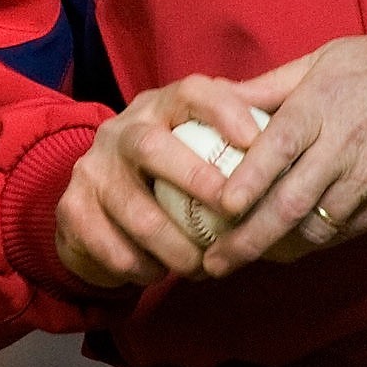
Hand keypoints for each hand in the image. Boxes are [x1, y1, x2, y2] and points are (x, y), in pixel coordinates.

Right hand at [56, 75, 267, 290]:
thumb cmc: (169, 174)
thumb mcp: (197, 148)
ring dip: (169, 242)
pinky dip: (137, 264)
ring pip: (130, 205)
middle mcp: (121, 130)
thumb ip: (237, 143)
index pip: (192, 92)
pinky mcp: (71, 208)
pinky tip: (157, 274)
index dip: (224, 111)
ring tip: (200, 265)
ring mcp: (91, 168)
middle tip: (230, 209)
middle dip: (192, 177)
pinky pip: (106, 242)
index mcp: (159, 107)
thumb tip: (295, 149)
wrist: (96, 204)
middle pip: (150, 145)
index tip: (258, 141)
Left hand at [199, 32, 366, 276]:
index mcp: (323, 105)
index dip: (249, 180)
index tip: (221, 207)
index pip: (278, 148)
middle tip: (214, 262)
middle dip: (249, 239)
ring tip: (241, 259)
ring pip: (317, 227)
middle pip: (291, 203)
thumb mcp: (327, 58)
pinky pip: (345, 232)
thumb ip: (272, 85)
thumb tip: (220, 97)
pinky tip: (289, 247)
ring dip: (278, 248)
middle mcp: (344, 147)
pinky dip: (313, 244)